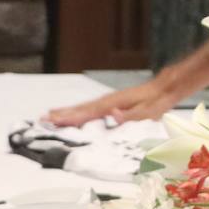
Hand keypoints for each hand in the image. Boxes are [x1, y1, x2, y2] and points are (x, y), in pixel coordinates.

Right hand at [45, 77, 177, 126]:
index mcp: (115, 103)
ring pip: (84, 106)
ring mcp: (110, 99)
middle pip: (82, 108)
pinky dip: (79, 110)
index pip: (89, 112)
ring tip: (49, 115)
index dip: (71, 117)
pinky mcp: (113, 102)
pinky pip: (91, 107)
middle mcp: (109, 100)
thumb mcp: (148, 111)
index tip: (54, 121)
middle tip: (42, 119)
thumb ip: (130, 115)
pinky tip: (73, 113)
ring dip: (67, 111)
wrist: (165, 87)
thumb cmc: (157, 101)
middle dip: (62, 114)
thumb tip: (112, 115)